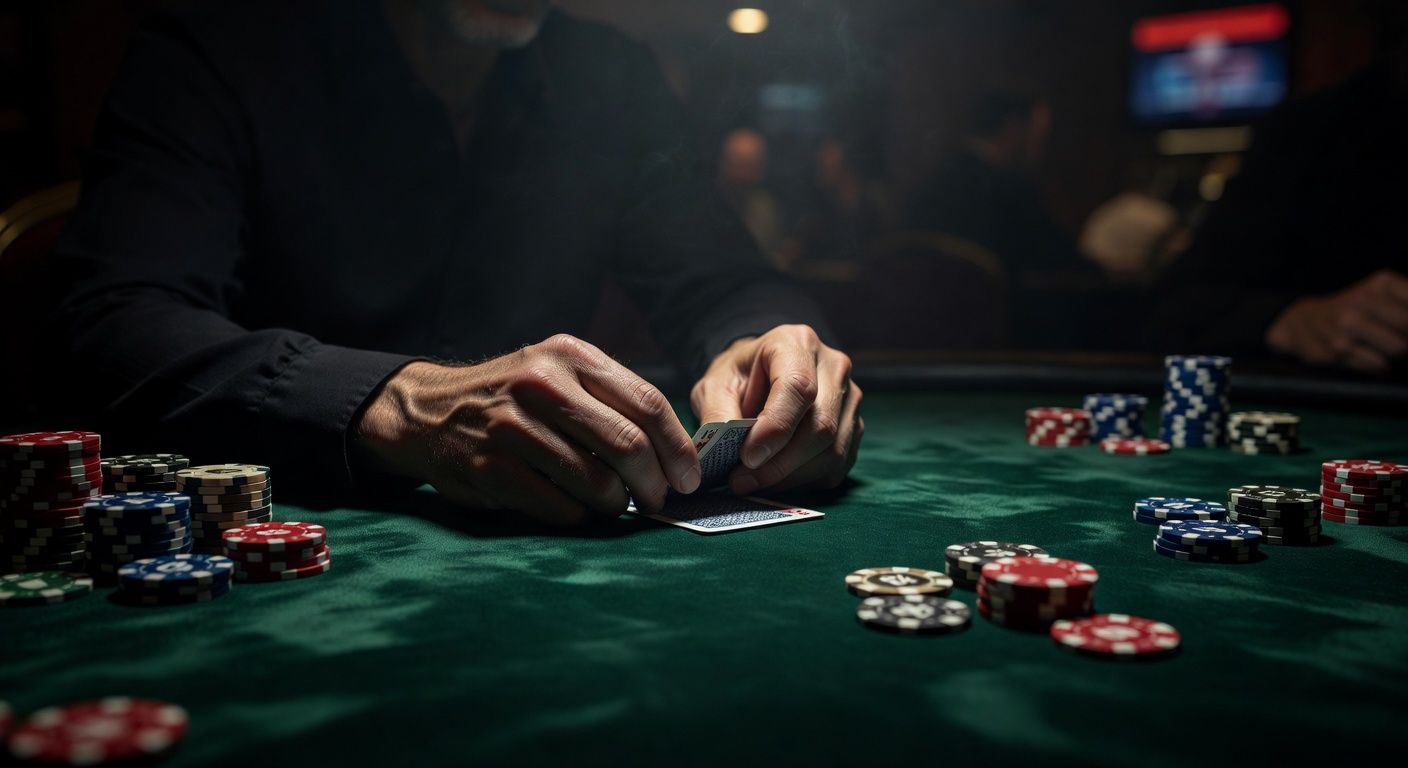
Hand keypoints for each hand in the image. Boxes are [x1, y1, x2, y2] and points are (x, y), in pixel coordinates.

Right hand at [353, 335, 699, 525]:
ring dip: (615, 504)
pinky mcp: (491, 469)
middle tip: (657, 500)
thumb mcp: (557, 370)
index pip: (646, 404)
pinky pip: (559, 507)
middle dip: (653, 483)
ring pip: (596, 483)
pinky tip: (575, 509)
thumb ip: (610, 398)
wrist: (428, 411)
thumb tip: (674, 451)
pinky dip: (578, 516)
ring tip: (613, 504)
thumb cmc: (513, 397)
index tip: (690, 477)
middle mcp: (542, 385)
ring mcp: (512, 428)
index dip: (678, 448)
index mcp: (569, 355)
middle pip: (628, 446)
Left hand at [691, 325, 861, 493]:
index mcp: (797, 343)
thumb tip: (722, 451)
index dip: (775, 428)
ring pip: (833, 451)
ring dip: (791, 477)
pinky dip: (805, 481)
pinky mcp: (854, 426)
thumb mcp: (715, 386)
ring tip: (754, 482)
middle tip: (741, 481)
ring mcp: (850, 398)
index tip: (747, 458)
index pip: (798, 388)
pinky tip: (777, 479)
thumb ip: (718, 413)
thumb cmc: (739, 377)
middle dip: (780, 463)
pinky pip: (837, 466)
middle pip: (821, 426)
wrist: (760, 375)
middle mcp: (834, 367)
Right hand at [1266, 270, 1407, 371]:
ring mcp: (1348, 324)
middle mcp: (1363, 299)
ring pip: (1399, 348)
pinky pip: (1378, 364)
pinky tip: (1368, 357)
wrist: (1302, 322)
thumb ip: (1407, 303)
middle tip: (1400, 344)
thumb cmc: (1353, 310)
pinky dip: (1379, 365)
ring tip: (1384, 349)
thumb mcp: (1381, 294)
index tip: (1405, 331)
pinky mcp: (1337, 348)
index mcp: (1381, 283)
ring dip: (1397, 355)